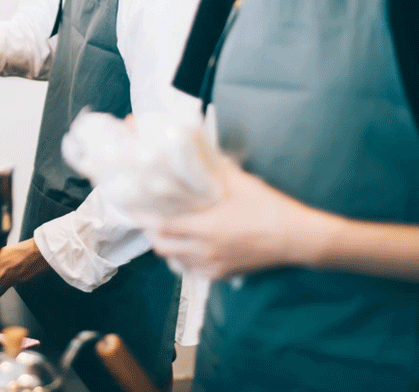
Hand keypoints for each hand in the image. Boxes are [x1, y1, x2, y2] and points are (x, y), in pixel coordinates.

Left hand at [135, 157, 325, 279]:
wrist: (297, 238)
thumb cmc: (269, 208)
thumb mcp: (240, 183)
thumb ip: (215, 168)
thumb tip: (197, 150)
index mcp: (205, 228)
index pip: (161, 226)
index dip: (141, 218)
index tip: (129, 207)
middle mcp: (204, 251)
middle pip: (162, 246)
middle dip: (150, 232)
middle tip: (147, 217)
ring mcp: (213, 265)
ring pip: (175, 260)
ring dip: (166, 246)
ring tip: (165, 230)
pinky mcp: (223, 274)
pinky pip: (192, 270)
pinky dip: (182, 259)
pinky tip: (186, 246)